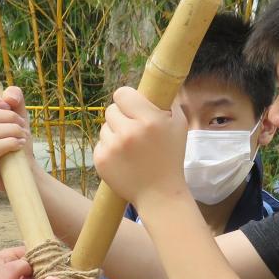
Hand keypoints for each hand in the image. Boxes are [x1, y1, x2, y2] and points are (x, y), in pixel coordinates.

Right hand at [0, 86, 33, 190]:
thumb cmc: (16, 142)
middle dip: (8, 117)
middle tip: (22, 126)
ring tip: (23, 136)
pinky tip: (19, 144)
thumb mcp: (18, 116)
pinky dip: (9, 143)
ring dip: (12, 130)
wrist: (22, 170)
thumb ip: (15, 99)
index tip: (9, 106)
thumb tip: (9, 96)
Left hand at [92, 87, 188, 207]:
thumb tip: (157, 84)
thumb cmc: (171, 158)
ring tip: (130, 148)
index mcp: (149, 120)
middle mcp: (129, 132)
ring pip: (104, 127)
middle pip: (111, 109)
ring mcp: (112, 147)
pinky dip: (109, 148)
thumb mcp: (179, 125)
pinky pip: (100, 143)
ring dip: (114, 133)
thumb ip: (168, 102)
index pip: (122, 94)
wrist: (159, 194)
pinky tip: (123, 159)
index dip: (127, 99)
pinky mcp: (100, 160)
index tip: (131, 106)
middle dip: (121, 117)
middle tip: (133, 130)